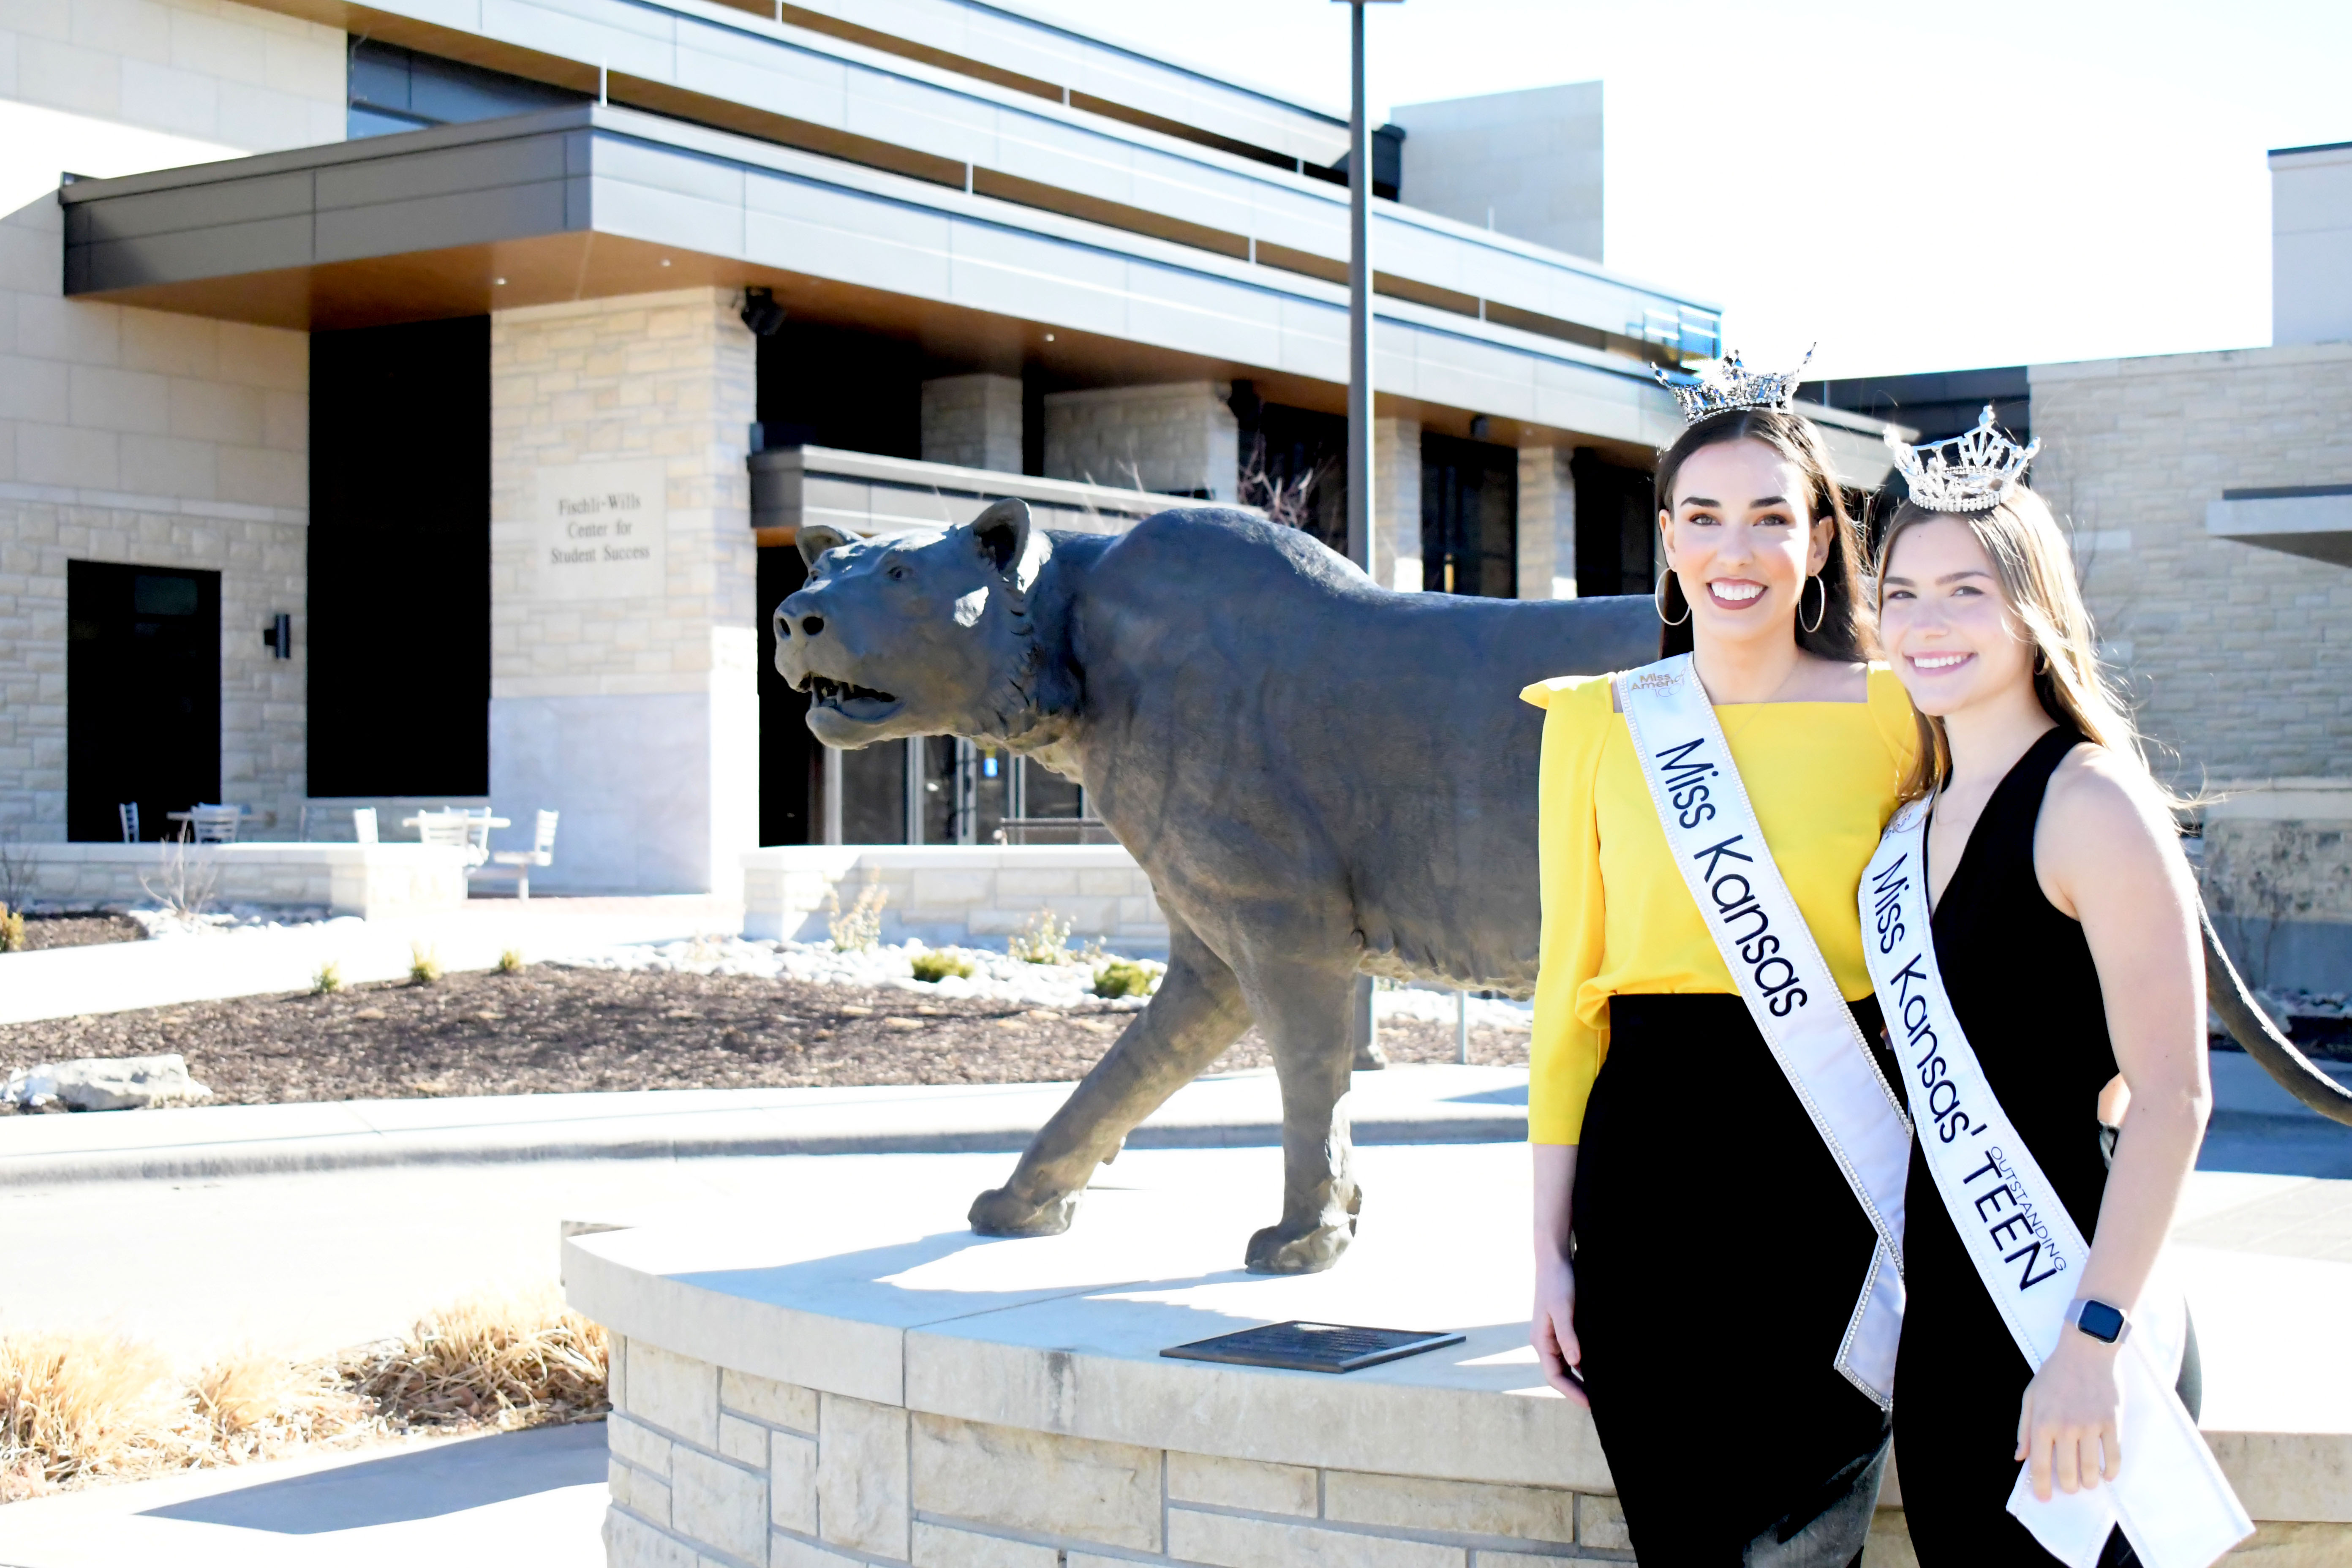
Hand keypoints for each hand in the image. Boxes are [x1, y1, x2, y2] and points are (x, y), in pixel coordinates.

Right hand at [1531, 1249, 1587, 1405]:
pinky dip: (1583, 1363)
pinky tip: (1598, 1367)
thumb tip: (1576, 1362)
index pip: (1554, 1376)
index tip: (1590, 1404)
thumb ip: (1568, 1336)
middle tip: (1599, 1403)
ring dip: (1580, 1378)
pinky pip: (1571, 1352)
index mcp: (1541, 1341)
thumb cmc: (1558, 1282)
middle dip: (1576, 1390)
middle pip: (1559, 1374)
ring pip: (1566, 1365)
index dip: (1571, 1392)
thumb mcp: (1564, 1309)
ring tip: (1601, 1390)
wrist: (1554, 1258)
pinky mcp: (1561, 1328)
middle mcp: (1545, 1341)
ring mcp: (1552, 1335)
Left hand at [2017, 1330, 2121, 1499]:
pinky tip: (2107, 1474)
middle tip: (2069, 1487)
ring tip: (2087, 1482)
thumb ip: (2024, 1429)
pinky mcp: (2112, 1422)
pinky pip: (2114, 1456)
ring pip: (2091, 1469)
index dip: (2041, 1486)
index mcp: (2043, 1422)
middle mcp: (2066, 1427)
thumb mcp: (2031, 1397)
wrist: (2086, 1351)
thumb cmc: (2055, 1374)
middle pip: (2068, 1472)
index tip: (2044, 1497)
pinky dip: (2111, 1471)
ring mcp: (2091, 1426)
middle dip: (2068, 1486)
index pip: (2040, 1465)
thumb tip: (2020, 1457)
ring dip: (2089, 1482)